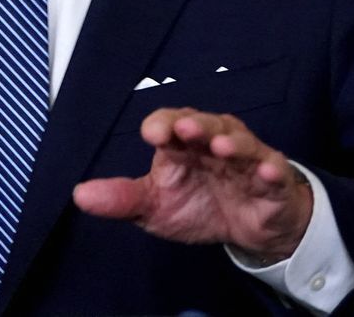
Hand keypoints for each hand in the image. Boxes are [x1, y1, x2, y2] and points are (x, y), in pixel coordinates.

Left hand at [73, 108, 312, 263]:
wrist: (248, 229)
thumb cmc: (199, 205)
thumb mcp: (155, 206)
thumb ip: (122, 199)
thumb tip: (79, 196)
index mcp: (183, 144)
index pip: (169, 124)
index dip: (162, 126)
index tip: (152, 136)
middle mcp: (214, 142)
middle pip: (206, 125)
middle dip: (196, 126)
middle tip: (184, 129)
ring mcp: (246, 159)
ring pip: (241, 143)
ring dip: (232, 143)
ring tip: (221, 147)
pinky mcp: (273, 180)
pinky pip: (274, 171)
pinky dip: (270, 169)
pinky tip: (266, 172)